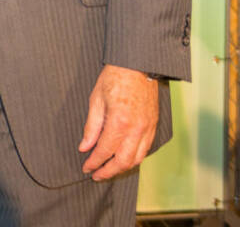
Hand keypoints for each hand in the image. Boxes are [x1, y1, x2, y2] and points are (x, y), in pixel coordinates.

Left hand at [79, 64, 158, 179]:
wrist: (138, 65)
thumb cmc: (114, 78)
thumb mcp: (96, 100)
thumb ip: (91, 127)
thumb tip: (84, 147)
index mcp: (119, 122)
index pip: (104, 151)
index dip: (94, 162)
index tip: (86, 167)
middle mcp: (137, 129)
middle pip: (123, 161)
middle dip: (108, 171)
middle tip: (96, 175)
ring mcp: (148, 129)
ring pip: (137, 159)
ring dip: (122, 167)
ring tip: (108, 169)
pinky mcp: (154, 126)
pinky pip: (145, 149)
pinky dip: (134, 157)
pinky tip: (123, 157)